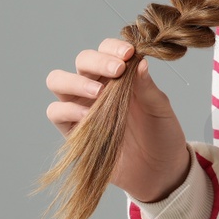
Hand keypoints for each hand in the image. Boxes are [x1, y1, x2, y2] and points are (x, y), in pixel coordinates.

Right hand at [45, 38, 192, 203]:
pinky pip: (56, 113)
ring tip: (98, 93)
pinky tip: (89, 117)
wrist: (160, 171)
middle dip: (96, 61)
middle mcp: (97, 86)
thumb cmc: (162, 135)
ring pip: (58, 81)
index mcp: (119, 75)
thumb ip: (147, 86)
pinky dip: (68, 110)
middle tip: (117, 71)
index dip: (113, 47)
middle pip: (82, 61)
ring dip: (75, 82)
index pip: (106, 50)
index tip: (129, 54)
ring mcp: (82, 107)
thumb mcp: (160, 108)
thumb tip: (140, 61)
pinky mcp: (73, 131)